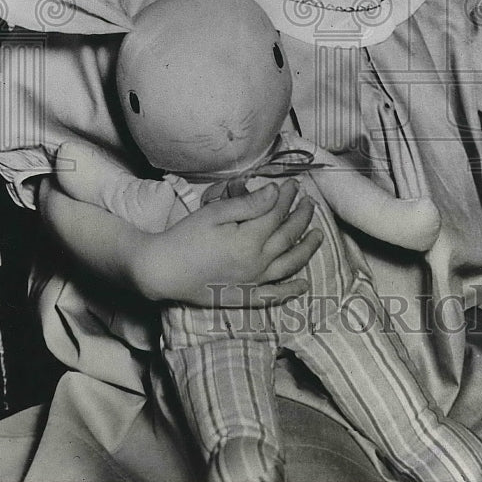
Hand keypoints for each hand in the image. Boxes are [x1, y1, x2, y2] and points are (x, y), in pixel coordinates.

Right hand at [133, 177, 322, 306]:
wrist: (163, 270)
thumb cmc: (185, 237)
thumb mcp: (215, 213)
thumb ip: (248, 204)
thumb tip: (275, 192)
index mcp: (250, 240)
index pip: (277, 214)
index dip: (287, 197)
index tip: (293, 184)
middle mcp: (257, 263)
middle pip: (288, 236)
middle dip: (302, 216)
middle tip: (309, 202)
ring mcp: (253, 282)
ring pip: (290, 264)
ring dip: (307, 249)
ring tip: (319, 235)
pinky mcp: (245, 296)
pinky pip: (274, 296)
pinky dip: (291, 291)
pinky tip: (304, 284)